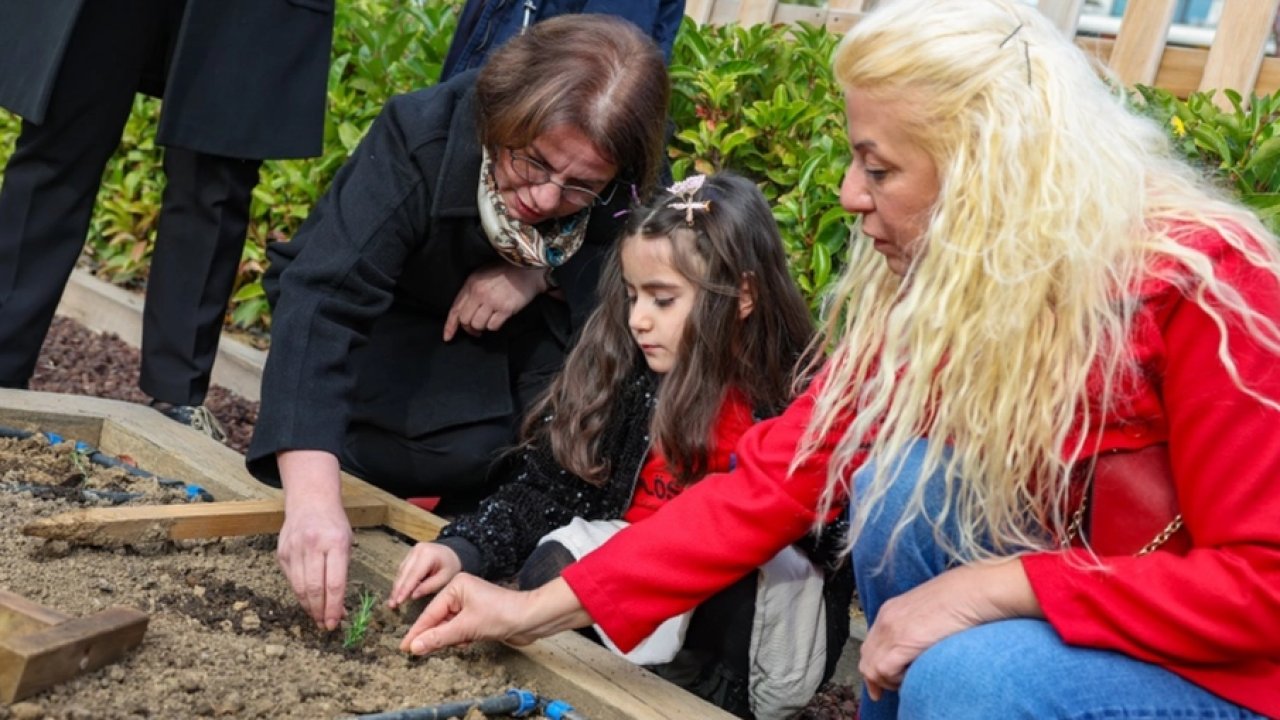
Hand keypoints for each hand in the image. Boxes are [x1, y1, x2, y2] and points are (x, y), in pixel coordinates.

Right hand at [276, 450, 351, 630]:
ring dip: (308, 607)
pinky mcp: (282, 553)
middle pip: (313, 588)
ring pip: (298, 587)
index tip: (335, 623)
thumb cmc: (334, 525)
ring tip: (317, 618)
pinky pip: (290, 579)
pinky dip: (299, 594)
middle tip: (325, 625)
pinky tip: (307, 601)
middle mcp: (312, 545)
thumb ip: (342, 573)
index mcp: (335, 543)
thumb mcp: (346, 543)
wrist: (310, 501)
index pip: (334, 583)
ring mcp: (294, 549)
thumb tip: (340, 607)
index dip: (334, 607)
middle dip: (320, 611)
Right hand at [387, 543, 462, 608]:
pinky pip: (402, 569)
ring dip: (396, 587)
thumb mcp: (445, 578)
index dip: (405, 589)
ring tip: (392, 601)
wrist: (452, 552)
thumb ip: (429, 586)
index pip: (413, 574)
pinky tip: (396, 592)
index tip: (398, 601)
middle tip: (392, 605)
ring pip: (401, 571)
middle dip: (397, 590)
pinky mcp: (409, 555)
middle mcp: (417, 550)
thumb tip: (412, 596)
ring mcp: (412, 551)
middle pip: (404, 573)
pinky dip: (400, 581)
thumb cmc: (451, 566)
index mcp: (427, 554)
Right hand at [400, 576, 591, 654]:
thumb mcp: (466, 627)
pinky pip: (460, 629)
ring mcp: (471, 604)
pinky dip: (460, 638)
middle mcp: (462, 592)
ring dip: (449, 638)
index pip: (431, 612)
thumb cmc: (502, 614)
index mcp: (456, 585)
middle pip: (438, 619)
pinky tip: (466, 642)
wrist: (531, 619)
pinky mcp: (479, 616)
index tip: (404, 646)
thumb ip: (439, 637)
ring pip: (449, 626)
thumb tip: (416, 646)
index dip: (417, 631)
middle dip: (433, 635)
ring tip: (451, 645)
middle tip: (416, 652)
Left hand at [443, 263, 546, 340]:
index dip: (450, 325)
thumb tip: (463, 312)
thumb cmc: (505, 273)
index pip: (455, 309)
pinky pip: (492, 326)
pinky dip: (494, 326)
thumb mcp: (482, 276)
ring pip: (477, 325)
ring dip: (482, 327)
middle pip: (465, 320)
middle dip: (469, 328)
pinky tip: (499, 319)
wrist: (528, 271)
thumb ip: (471, 291)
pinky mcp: (505, 309)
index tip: (448, 337)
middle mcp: (479, 293)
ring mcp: (492, 301)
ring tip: (489, 321)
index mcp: (471, 284)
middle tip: (475, 330)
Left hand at [859, 559, 1039, 699]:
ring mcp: (891, 630)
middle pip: (866, 657)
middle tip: (887, 691)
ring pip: (872, 667)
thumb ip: (917, 626)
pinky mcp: (901, 641)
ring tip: (908, 681)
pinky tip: (913, 676)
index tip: (883, 681)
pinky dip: (896, 679)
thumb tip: (918, 646)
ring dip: (887, 681)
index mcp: (890, 611)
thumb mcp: (929, 612)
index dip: (874, 665)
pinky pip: (885, 670)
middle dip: (876, 678)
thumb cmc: (961, 600)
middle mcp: (885, 619)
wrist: (971, 592)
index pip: (870, 645)